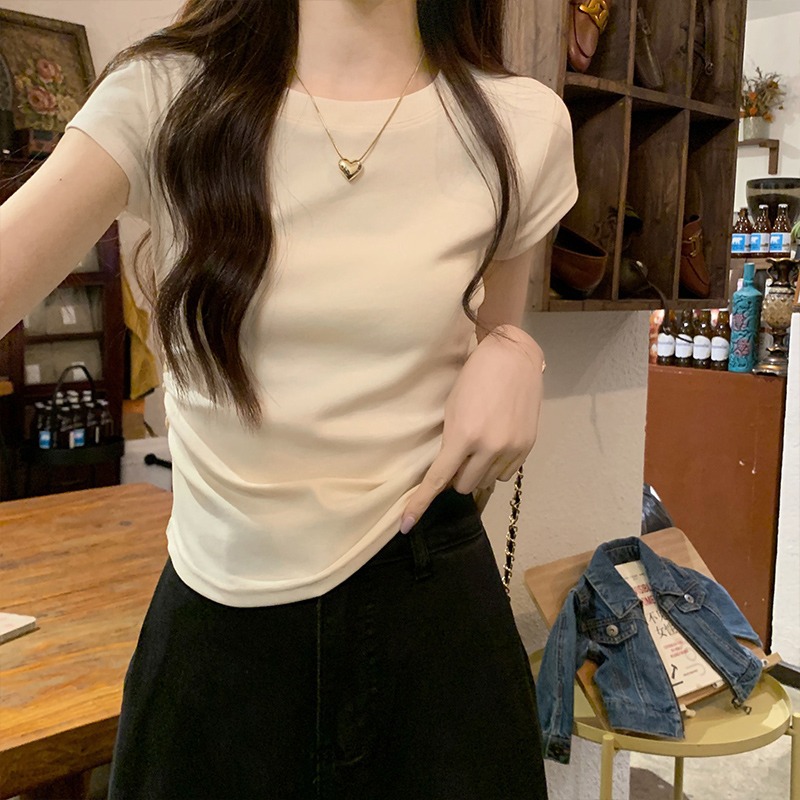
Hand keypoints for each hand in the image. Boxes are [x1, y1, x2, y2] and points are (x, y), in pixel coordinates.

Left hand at [399, 324, 543, 533]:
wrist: (512, 356)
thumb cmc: (474, 377)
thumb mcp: (453, 409)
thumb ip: (450, 442)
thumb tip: (447, 472)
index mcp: (464, 436)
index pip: (438, 479)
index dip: (419, 504)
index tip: (406, 525)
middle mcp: (489, 448)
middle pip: (464, 485)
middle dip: (457, 475)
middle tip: (458, 454)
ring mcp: (511, 449)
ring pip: (487, 481)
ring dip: (478, 471)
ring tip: (481, 443)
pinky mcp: (528, 446)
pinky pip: (506, 473)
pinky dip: (497, 465)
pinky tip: (497, 442)